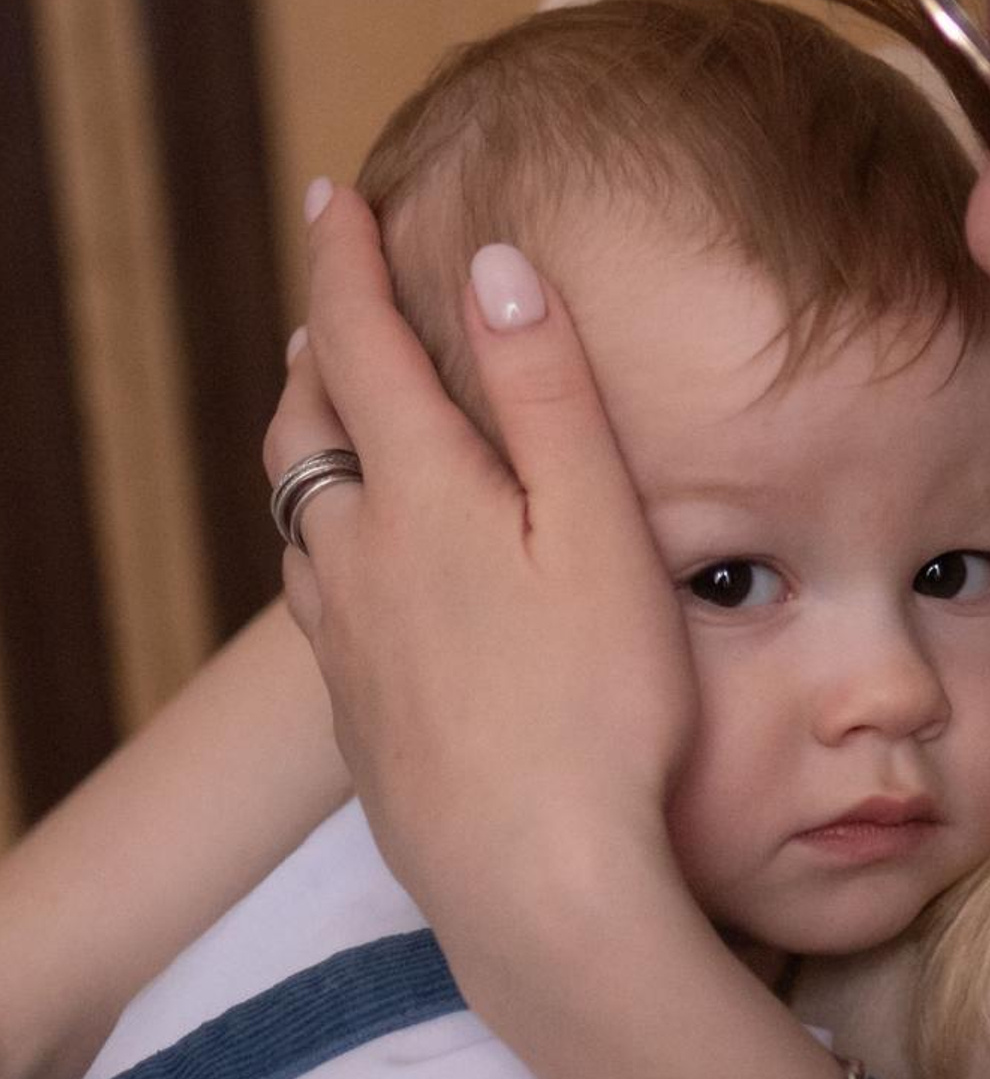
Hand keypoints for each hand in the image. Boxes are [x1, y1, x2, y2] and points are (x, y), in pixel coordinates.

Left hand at [263, 190, 696, 977]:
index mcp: (422, 498)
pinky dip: (320, 538)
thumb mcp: (602, 534)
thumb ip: (550, 397)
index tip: (336, 199)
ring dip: (307, 441)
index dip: (344, 263)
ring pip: (299, 514)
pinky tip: (354, 566)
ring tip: (326, 411)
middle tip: (327, 302)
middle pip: (306, 425)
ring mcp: (348, 644)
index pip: (360, 346)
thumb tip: (495, 266)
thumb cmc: (598, 709)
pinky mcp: (361, 716)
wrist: (539, 879)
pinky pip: (315, 594)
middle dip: (316, 347)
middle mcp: (358, 559)